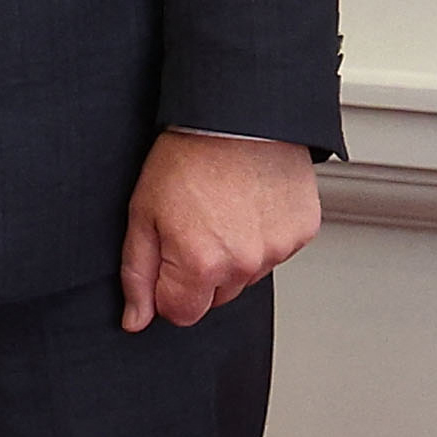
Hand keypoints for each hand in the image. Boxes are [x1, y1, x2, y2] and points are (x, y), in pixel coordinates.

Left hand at [120, 131, 317, 329]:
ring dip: (231, 255)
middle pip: (214, 298)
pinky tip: (247, 204)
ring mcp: (278, 250)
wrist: (236, 116)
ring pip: (246, 276)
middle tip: (191, 225)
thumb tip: (135, 320)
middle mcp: (245, 265)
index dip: (165, 289)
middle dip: (198, 273)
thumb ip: (137, 273)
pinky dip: (261, 236)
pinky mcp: (302, 233)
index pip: (180, 314)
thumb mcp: (142, 212)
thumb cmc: (186, 157)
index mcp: (202, 265)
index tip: (164, 257)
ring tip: (220, 209)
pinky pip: (275, 251)